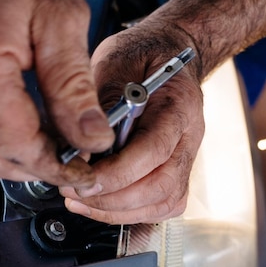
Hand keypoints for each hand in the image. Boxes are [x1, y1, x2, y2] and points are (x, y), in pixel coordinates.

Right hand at [0, 0, 113, 187]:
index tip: (82, 170)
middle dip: (33, 169)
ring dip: (9, 162)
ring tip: (49, 151)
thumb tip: (92, 137)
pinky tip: (19, 135)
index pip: (12, 141)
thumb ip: (74, 87)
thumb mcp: (62, 21)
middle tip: (71, 162)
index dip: (51, 164)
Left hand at [59, 24, 205, 223]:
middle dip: (114, 199)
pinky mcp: (177, 169)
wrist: (169, 54)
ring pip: (164, 202)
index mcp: (178, 105)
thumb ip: (101, 105)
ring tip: (83, 201)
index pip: (155, 150)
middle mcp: (189, 136)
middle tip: (76, 192)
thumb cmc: (143, 55)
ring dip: (120, 210)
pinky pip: (162, 204)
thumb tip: (79, 147)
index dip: (119, 172)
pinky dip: (132, 212)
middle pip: (163, 186)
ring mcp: (186, 155)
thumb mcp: (114, 64)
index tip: (84, 177)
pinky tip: (103, 204)